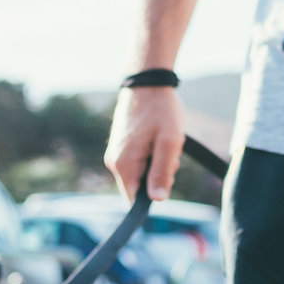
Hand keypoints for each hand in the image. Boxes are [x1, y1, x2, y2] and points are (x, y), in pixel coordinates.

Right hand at [105, 85, 185, 199]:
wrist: (147, 82)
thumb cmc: (161, 110)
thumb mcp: (169, 142)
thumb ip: (162, 172)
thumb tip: (157, 200)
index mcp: (124, 164)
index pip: (135, 201)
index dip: (153, 196)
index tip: (167, 176)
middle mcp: (114, 162)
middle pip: (140, 188)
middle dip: (159, 176)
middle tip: (169, 150)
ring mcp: (116, 154)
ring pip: (142, 174)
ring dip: (158, 164)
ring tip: (163, 140)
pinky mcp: (121, 147)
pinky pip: (139, 163)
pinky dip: (152, 155)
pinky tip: (157, 138)